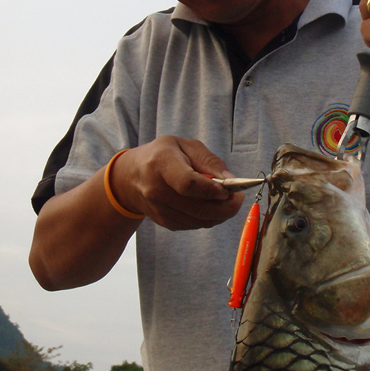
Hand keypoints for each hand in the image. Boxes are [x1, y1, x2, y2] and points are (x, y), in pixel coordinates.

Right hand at [108, 137, 244, 230]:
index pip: (188, 183)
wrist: (131, 177)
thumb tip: (230, 181)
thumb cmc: (163, 156)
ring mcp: (159, 209)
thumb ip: (209, 161)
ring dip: (220, 214)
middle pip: (197, 208)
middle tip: (238, 198)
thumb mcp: (185, 145)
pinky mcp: (164, 222)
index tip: (228, 189)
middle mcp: (156, 190)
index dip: (211, 190)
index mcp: (161, 163)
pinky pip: (194, 225)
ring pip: (199, 221)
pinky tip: (213, 206)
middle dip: (225, 207)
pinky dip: (209, 218)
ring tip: (228, 200)